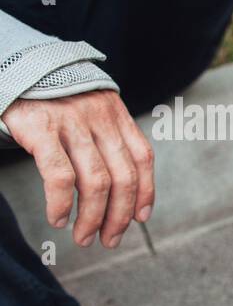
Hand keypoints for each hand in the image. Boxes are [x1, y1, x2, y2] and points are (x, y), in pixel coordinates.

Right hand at [3, 91, 153, 248]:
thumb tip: (121, 187)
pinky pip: (60, 176)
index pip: (143, 158)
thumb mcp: (87, 109)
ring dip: (92, 218)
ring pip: (96, 182)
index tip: (141, 218)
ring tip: (84, 237)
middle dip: (120, 216)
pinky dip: (61, 204)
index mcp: (115, 113)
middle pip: (123, 177)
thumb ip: (105, 137)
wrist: (11, 65)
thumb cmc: (49, 96)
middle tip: (110, 240)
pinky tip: (59, 219)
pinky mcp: (41, 128)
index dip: (146, 191)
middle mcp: (99, 117)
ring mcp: (71, 122)